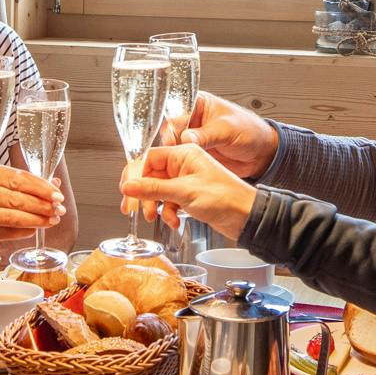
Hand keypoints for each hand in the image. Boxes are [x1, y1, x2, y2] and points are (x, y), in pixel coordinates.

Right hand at [0, 162, 63, 236]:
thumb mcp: (1, 180)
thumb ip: (27, 182)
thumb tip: (56, 183)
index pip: (19, 178)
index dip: (41, 187)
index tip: (57, 194)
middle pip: (17, 198)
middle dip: (42, 205)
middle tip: (58, 210)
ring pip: (10, 217)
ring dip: (35, 220)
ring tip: (51, 220)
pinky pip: (2, 233)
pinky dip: (20, 232)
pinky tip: (32, 230)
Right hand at [121, 144, 259, 241]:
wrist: (248, 217)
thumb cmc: (226, 197)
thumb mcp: (185, 192)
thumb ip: (153, 189)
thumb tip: (128, 187)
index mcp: (184, 153)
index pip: (149, 158)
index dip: (135, 174)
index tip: (127, 191)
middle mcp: (184, 164)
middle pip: (151, 175)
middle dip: (144, 194)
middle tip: (138, 209)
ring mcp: (187, 180)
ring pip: (159, 191)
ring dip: (156, 205)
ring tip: (155, 217)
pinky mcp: (191, 195)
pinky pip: (170, 201)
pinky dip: (169, 212)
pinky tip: (174, 221)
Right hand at [156, 91, 280, 177]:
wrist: (261, 153)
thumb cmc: (250, 131)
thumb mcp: (227, 130)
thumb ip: (206, 134)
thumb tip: (185, 137)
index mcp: (198, 104)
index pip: (176, 112)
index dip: (172, 126)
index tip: (173, 140)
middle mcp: (192, 119)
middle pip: (169, 129)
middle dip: (169, 142)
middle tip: (172, 153)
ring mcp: (191, 137)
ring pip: (171, 145)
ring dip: (171, 154)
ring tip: (173, 163)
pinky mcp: (193, 153)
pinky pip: (179, 158)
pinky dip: (177, 164)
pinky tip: (177, 168)